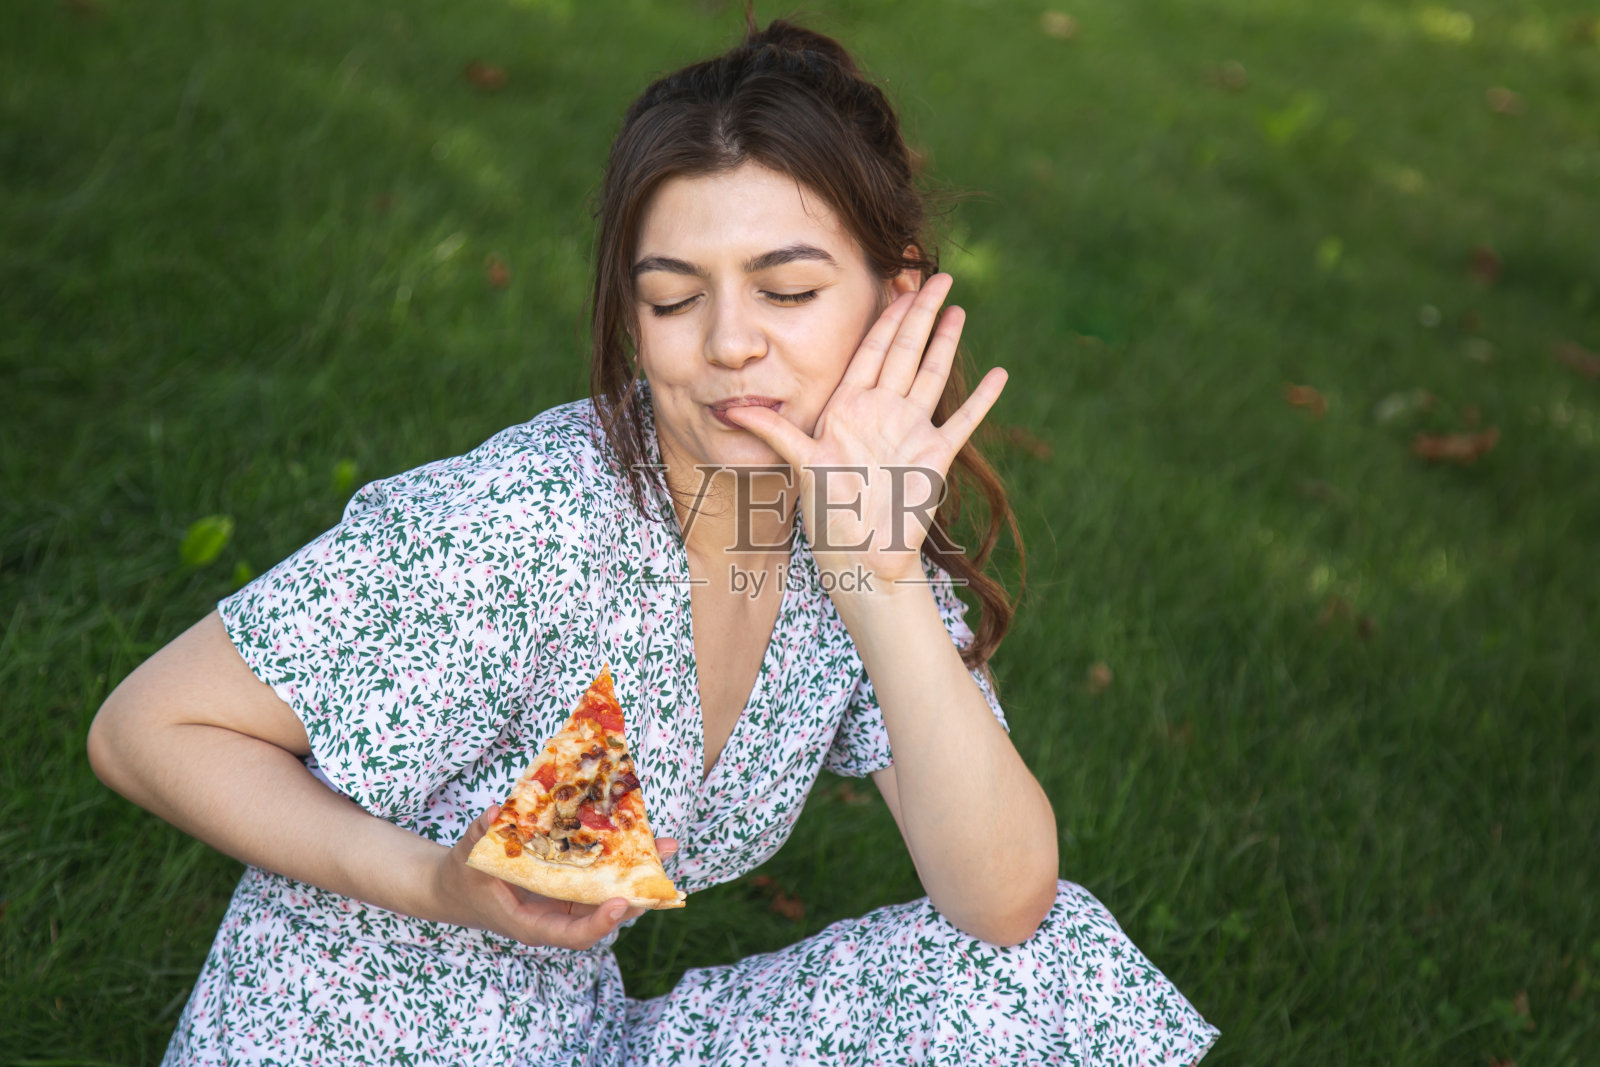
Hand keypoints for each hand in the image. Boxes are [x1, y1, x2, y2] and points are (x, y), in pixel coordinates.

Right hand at [435, 806, 678, 949]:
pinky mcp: (571, 885)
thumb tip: (497, 813)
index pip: (574, 935)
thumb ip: (480, 836)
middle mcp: (557, 917)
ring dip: (639, 874)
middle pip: (604, 914)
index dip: (599, 923)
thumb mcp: (466, 858)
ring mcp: (566, 902)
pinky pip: (601, 877)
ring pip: (609, 894)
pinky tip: (641, 837)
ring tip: (666, 847)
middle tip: (662, 870)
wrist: (457, 888)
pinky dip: (621, 860)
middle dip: (636, 895)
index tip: (619, 903)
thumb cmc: (464, 879)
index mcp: (533, 924)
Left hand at [723, 274, 1006, 589]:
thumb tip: (730, 410)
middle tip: (938, 275)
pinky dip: (982, 400)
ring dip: (945, 343)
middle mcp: (881, 412)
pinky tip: (1000, 375)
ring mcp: (910, 431)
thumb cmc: (827, 514)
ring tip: (958, 308)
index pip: (871, 348)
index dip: (885, 314)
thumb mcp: (800, 466)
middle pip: (905, 350)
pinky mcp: (935, 456)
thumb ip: (774, 432)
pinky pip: (963, 421)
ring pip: (931, 375)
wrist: (860, 557)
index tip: (897, 281)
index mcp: (849, 406)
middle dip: (921, 313)